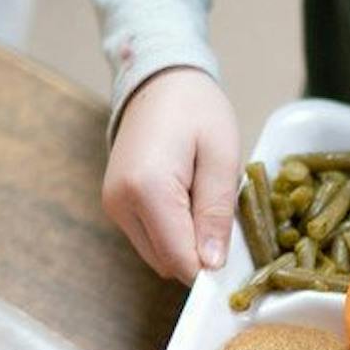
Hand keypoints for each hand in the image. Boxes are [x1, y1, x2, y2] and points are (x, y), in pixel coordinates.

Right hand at [103, 66, 239, 282]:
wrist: (158, 82)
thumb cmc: (196, 109)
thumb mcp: (221, 156)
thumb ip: (216, 213)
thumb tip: (211, 265)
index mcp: (147, 188)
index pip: (179, 258)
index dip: (211, 267)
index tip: (237, 252)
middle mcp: (120, 204)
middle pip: (167, 262)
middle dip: (199, 252)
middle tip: (222, 214)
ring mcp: (113, 207)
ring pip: (157, 255)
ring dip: (186, 243)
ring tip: (202, 200)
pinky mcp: (115, 206)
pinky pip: (150, 239)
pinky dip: (173, 233)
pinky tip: (187, 200)